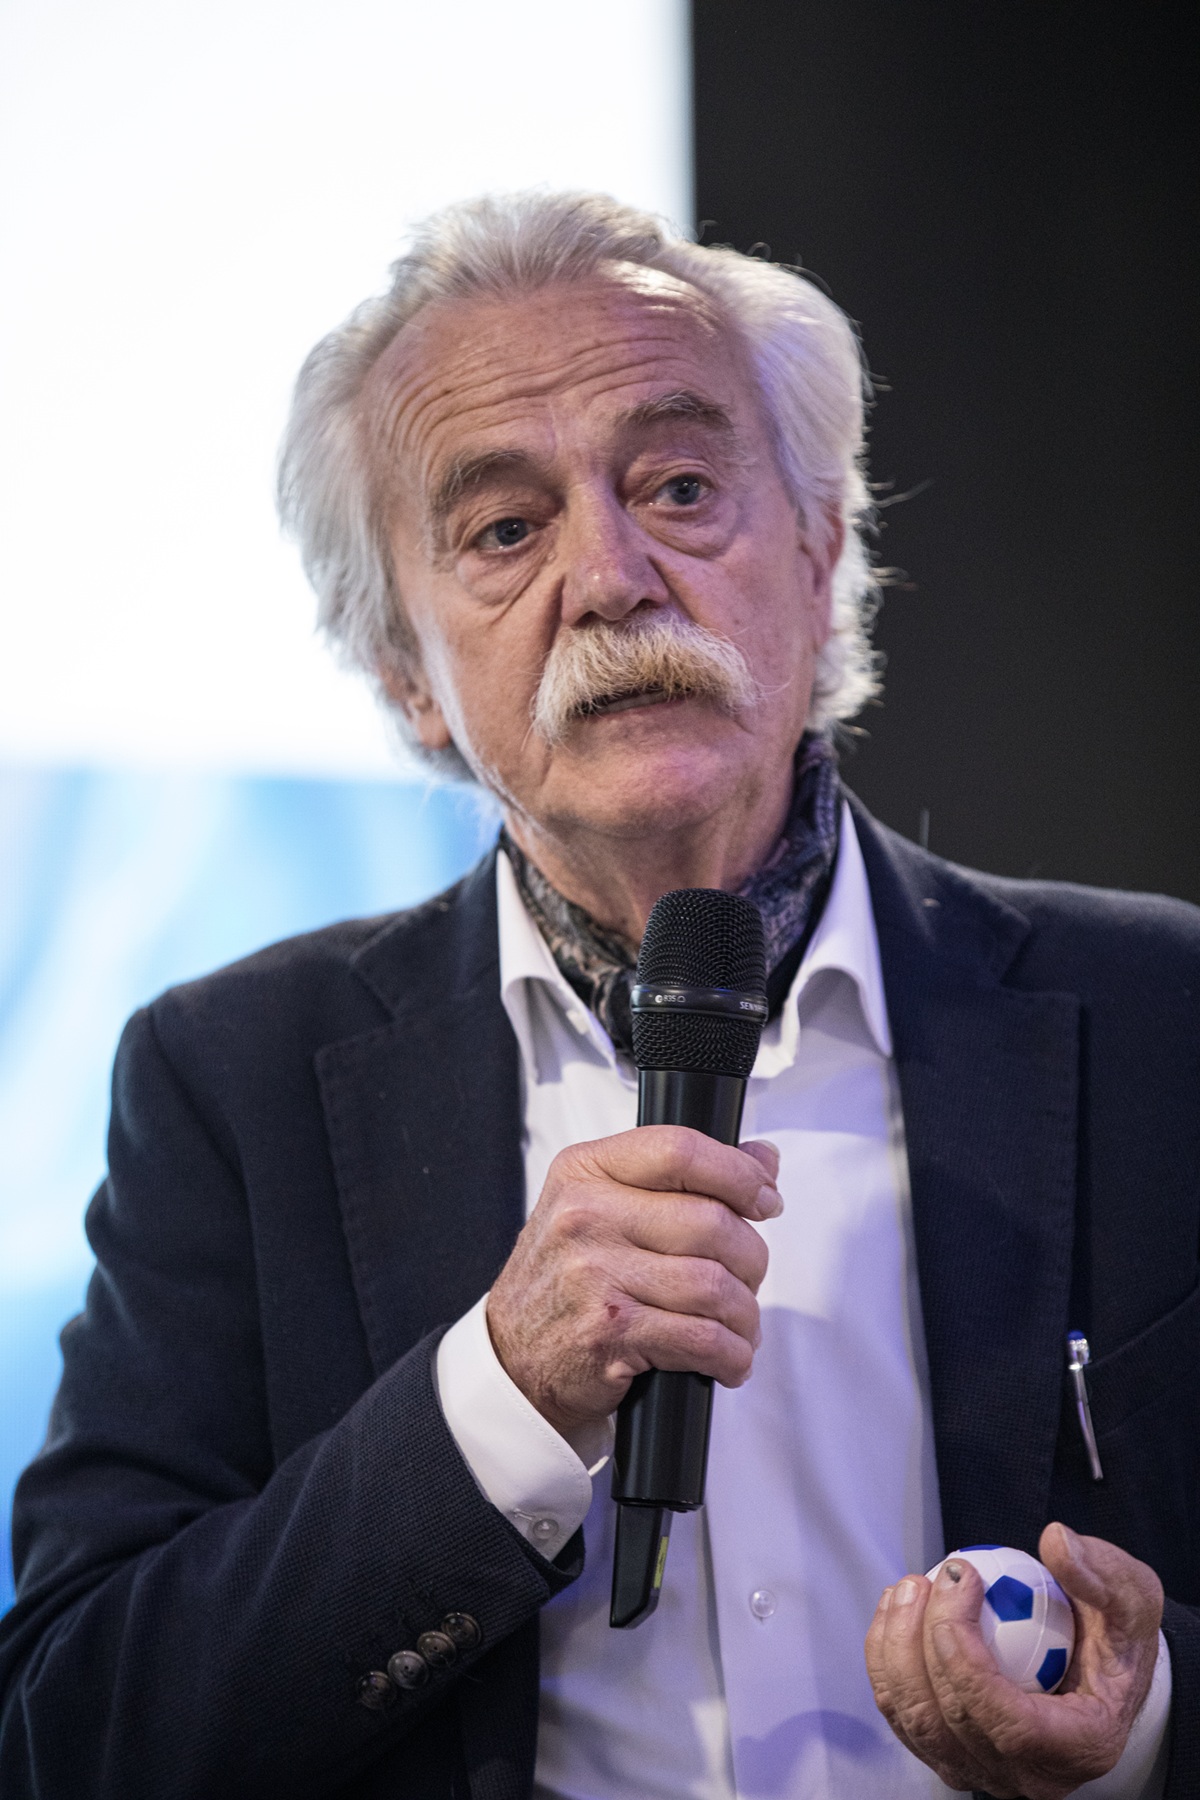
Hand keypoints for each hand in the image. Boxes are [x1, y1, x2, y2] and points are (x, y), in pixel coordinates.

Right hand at [486, 1127, 779, 1435]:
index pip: (680, 1149)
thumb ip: (679, 1177)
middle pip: (712, 1222)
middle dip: (751, 1259)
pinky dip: (731, 1355)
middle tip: (748, 1279)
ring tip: (740, 1327)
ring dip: (745, 1316)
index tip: (764, 1198)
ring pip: (716, 1285)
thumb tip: (762, 1157)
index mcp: (586, 1170)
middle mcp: (585, 1215)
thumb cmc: (564, 1280)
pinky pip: (703, 1339)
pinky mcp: (610, 1331)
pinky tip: (727, 1358)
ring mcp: (595, 1274)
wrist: (513, 1358)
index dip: (739, 1173)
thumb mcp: (603, 1207)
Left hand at [864, 1522, 1162, 1796]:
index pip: (1008, 1722)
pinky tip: (896, 1609)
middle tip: (929, 1576)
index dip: (966, 1659)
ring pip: (916, 1722)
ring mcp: (985, 1770)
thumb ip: (1100, 1572)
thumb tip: (1054, 1541)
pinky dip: (887, 1661)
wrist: (1103, 1672)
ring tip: (908, 1586)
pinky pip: (903, 1715)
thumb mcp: (1130, 1596)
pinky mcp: (953, 1754)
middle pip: (950, 1721)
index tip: (956, 1584)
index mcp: (1080, 1746)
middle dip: (923, 1640)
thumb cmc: (1118, 1635)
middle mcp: (1028, 1776)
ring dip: (895, 1649)